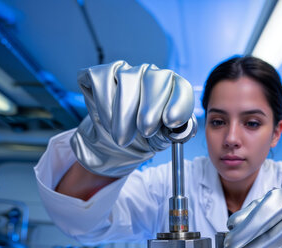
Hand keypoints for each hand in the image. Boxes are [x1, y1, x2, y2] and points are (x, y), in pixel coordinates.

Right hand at [71, 61, 196, 176]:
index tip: (171, 122)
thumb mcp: (160, 139)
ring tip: (123, 138)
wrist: (113, 141)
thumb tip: (182, 129)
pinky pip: (103, 79)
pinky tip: (108, 123)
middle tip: (146, 131)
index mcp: (171, 88)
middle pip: (155, 79)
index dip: (179, 103)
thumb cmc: (142, 137)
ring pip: (127, 78)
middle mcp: (150, 74)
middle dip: (151, 107)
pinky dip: (105, 104)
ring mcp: (124, 70)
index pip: (182, 88)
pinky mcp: (100, 73)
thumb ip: (172, 133)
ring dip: (125, 112)